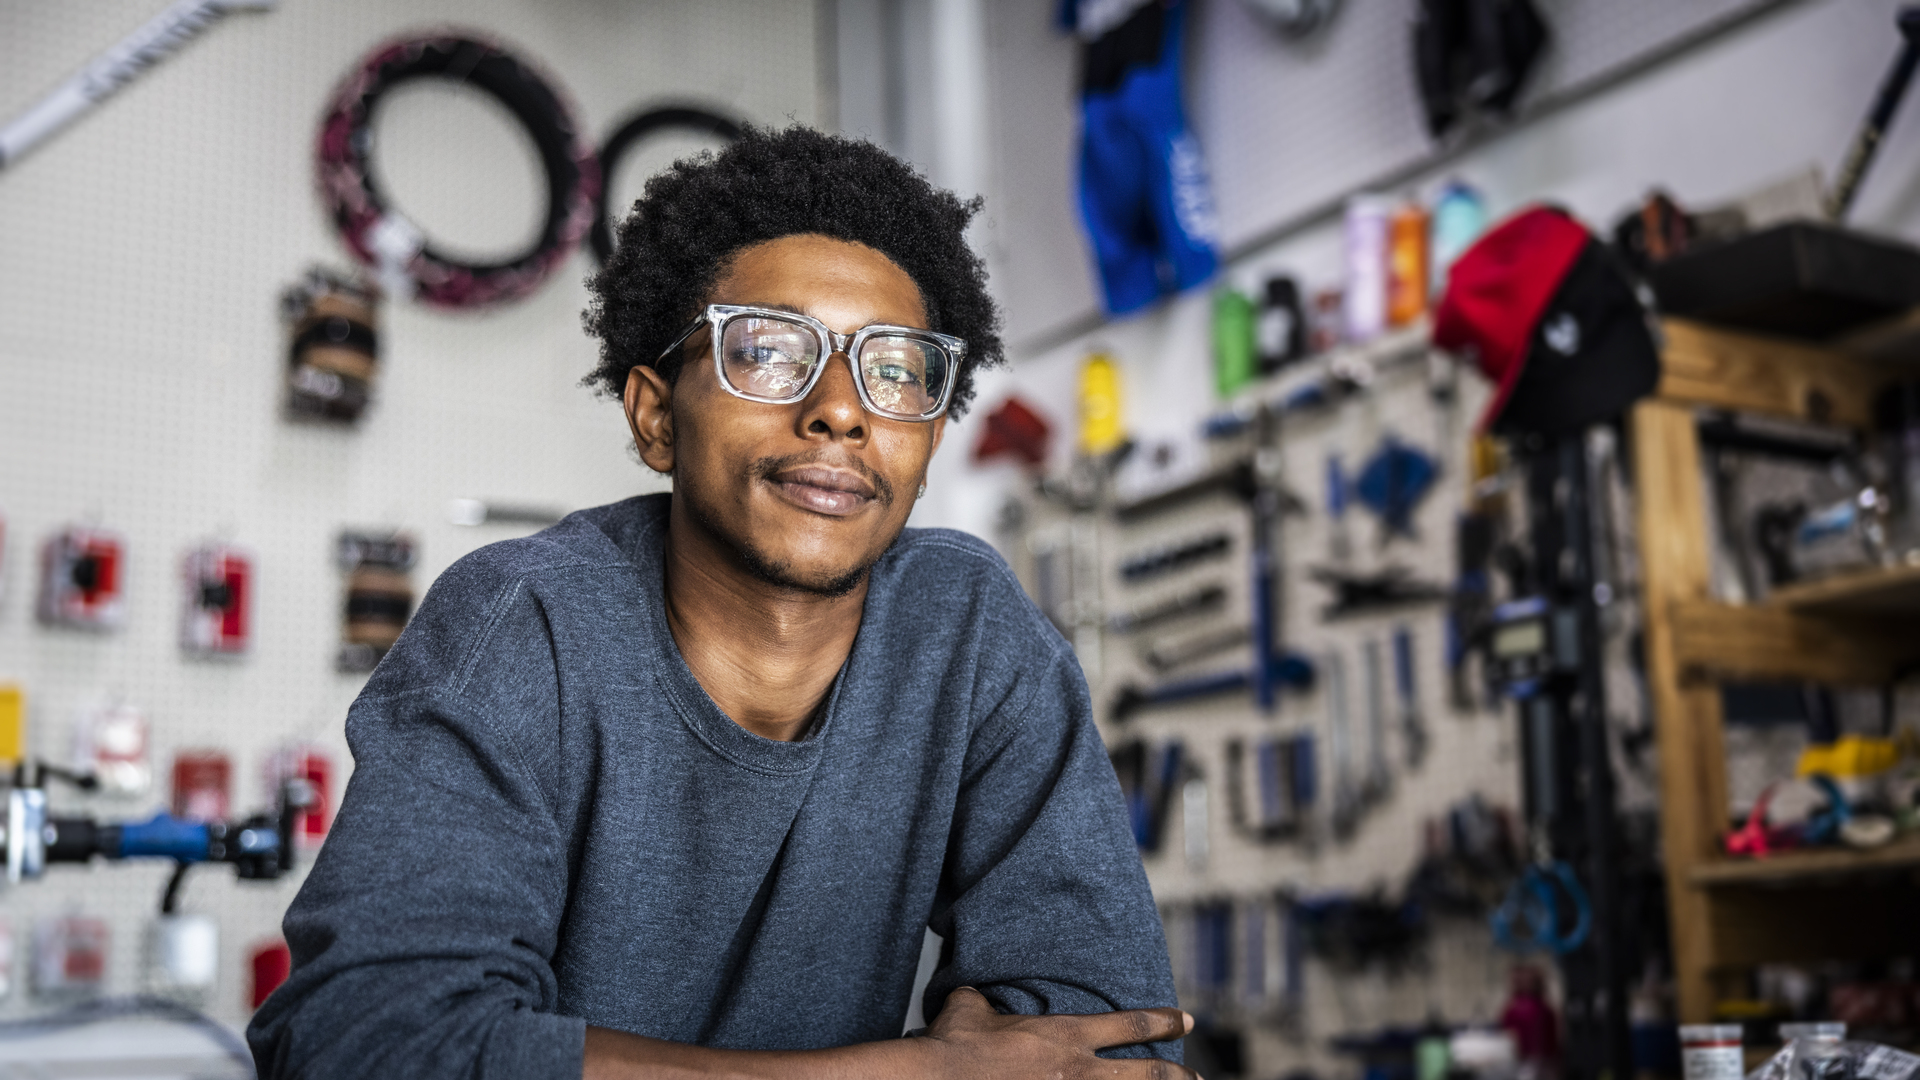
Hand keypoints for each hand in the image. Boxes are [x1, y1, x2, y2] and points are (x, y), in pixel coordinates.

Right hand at [917, 986, 1199, 1078]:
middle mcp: (1077, 1071)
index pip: (1128, 1024)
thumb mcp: (970, 1009)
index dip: (1161, 1020)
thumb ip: (985, 1002)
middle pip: (1145, 1075)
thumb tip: (977, 996)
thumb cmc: (952, 1047)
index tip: (1186, 1019)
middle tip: (1196, 1079)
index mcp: (1064, 1036)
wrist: (937, 1079)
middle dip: (1176, 1077)